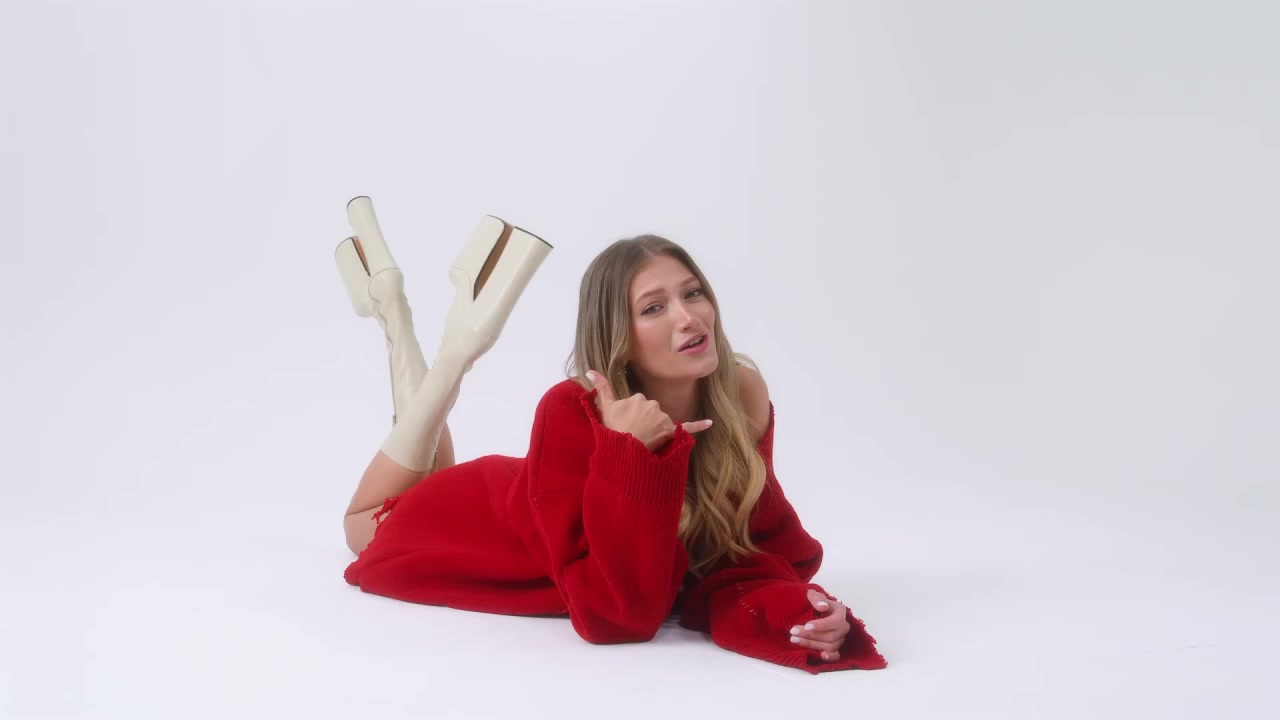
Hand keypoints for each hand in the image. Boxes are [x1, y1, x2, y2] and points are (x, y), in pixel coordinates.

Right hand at [587, 370, 712, 451]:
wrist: (621, 451)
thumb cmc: (612, 429)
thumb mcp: (605, 407)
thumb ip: (601, 387)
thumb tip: (591, 370)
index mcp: (640, 398)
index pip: (640, 403)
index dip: (633, 414)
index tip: (626, 423)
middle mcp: (654, 406)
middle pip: (652, 411)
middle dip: (645, 421)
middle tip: (633, 433)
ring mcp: (663, 420)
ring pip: (663, 421)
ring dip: (656, 430)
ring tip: (643, 440)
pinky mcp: (672, 432)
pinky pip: (688, 428)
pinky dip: (699, 425)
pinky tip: (710, 422)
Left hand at [789, 590, 849, 661]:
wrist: (811, 610)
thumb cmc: (813, 602)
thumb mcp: (812, 595)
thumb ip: (816, 598)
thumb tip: (822, 607)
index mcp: (840, 611)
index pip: (836, 621)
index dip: (822, 625)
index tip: (806, 625)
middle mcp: (843, 626)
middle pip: (831, 636)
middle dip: (811, 635)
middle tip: (793, 631)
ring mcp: (840, 638)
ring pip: (830, 646)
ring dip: (811, 644)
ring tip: (794, 639)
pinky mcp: (835, 648)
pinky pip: (836, 655)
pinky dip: (829, 657)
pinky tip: (820, 656)